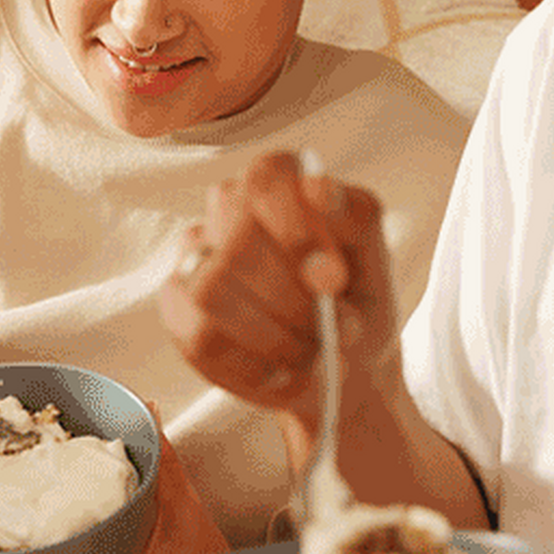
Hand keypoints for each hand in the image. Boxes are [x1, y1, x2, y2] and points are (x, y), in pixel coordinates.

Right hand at [157, 151, 399, 427]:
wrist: (343, 361)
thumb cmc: (358, 299)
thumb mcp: (375, 257)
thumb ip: (353, 219)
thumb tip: (319, 190)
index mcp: (278, 180)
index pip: (266, 182)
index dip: (295, 232)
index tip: (331, 281)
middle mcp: (228, 209)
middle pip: (238, 247)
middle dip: (295, 303)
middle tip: (341, 332)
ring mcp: (194, 257)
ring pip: (212, 293)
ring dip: (275, 337)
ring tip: (315, 356)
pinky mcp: (178, 308)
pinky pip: (201, 339)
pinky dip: (253, 367)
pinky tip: (284, 374)